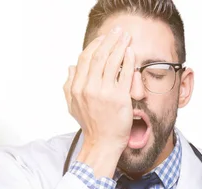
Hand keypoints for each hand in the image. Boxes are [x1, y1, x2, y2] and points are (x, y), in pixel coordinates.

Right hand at [63, 26, 135, 175]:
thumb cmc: (91, 125)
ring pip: (111, 62)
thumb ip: (69, 85)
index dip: (95, 46)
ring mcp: (104, 93)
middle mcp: (88, 88)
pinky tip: (131, 53)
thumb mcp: (73, 105)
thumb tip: (71, 67)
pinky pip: (124, 75)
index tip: (104, 38)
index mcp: (77, 88)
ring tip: (126, 37)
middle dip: (109, 41)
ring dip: (120, 46)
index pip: (85, 59)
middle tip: (118, 32)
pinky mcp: (119, 99)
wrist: (102, 143)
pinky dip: (128, 62)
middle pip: (99, 57)